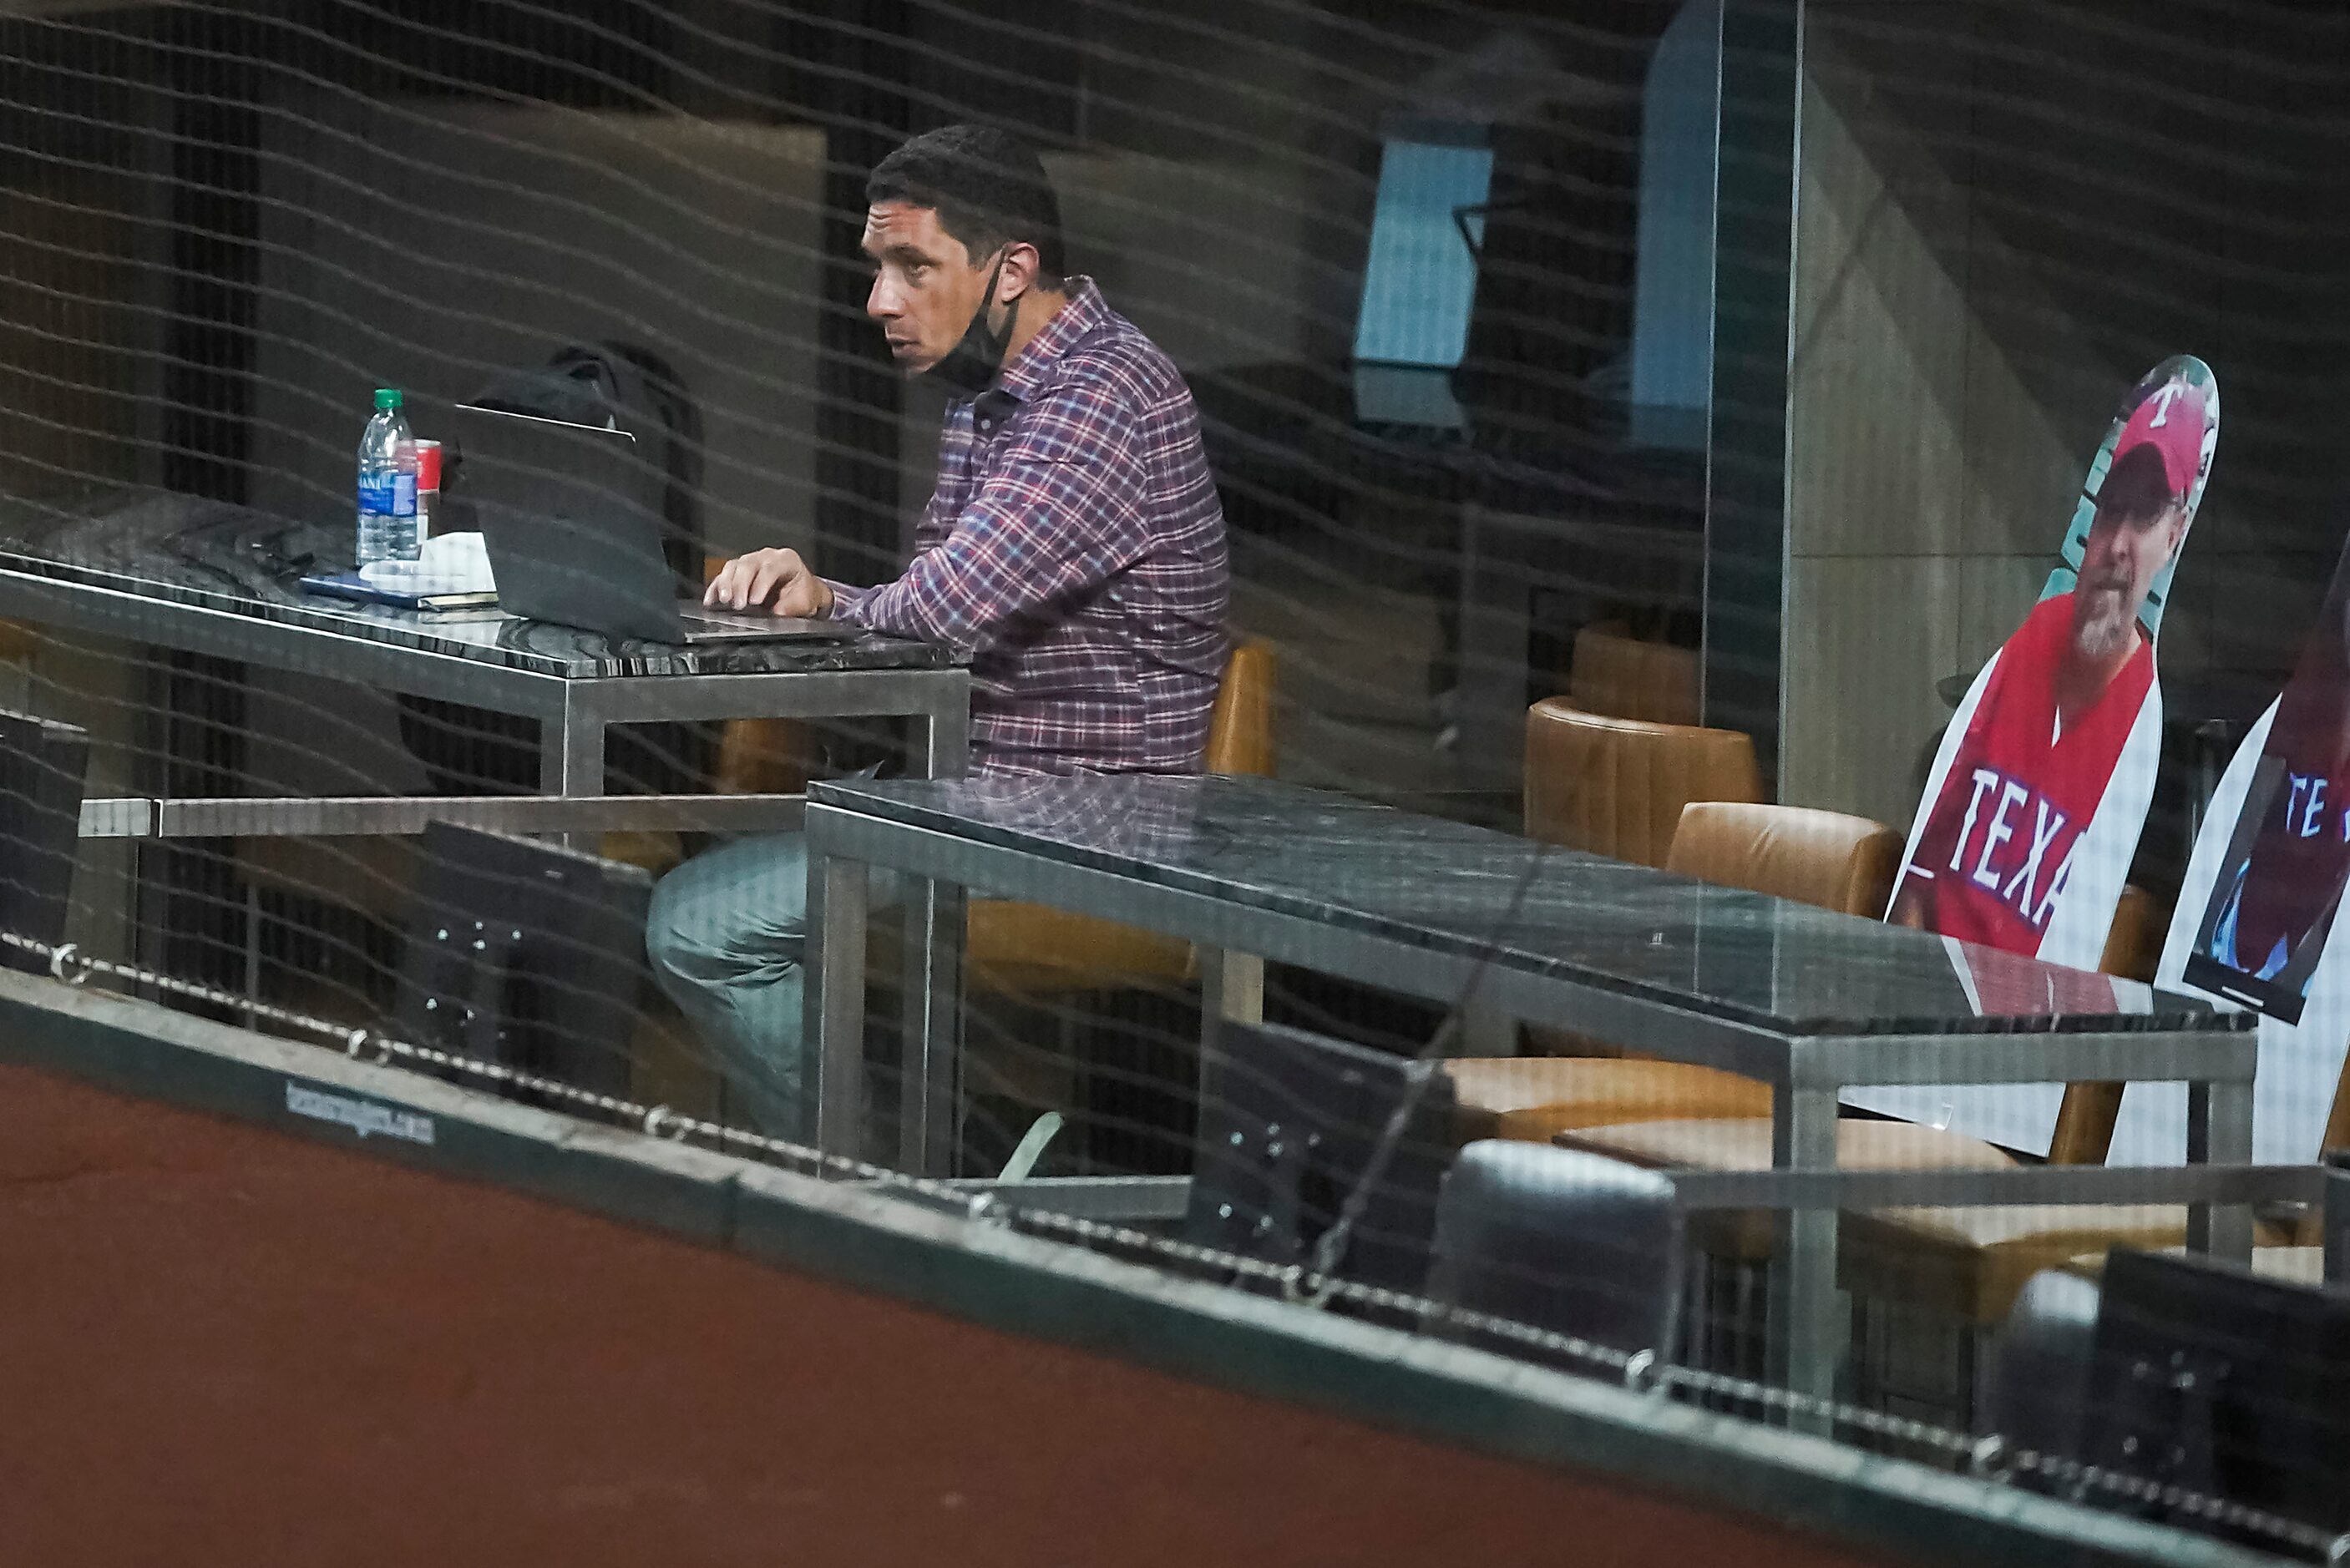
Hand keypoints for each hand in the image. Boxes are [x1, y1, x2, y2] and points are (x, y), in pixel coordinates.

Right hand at [705, 547, 834, 617]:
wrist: (800, 591)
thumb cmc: (802, 593)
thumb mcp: (804, 601)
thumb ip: (792, 606)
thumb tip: (777, 611)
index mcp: (786, 559)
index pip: (770, 568)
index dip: (761, 584)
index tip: (755, 601)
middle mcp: (766, 557)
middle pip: (748, 565)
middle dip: (740, 585)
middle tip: (737, 604)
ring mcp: (750, 562)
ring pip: (733, 567)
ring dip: (726, 584)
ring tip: (724, 601)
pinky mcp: (738, 571)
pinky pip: (723, 576)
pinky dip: (715, 588)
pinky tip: (710, 600)